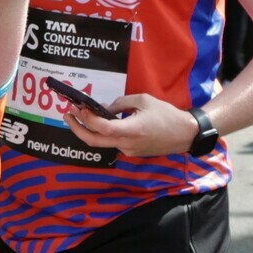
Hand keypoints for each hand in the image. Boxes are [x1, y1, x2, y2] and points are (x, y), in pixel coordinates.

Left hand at [62, 92, 197, 158]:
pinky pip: (112, 143)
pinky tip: (99, 122)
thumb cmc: (166, 115)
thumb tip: (104, 108)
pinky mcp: (132, 152)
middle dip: (77, 128)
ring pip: (102, 143)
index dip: (87, 119)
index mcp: (132, 130)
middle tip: (68, 115)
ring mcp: (129, 151)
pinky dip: (102, 133)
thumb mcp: (143, 100)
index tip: (78, 108)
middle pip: (94, 141)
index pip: (102, 128)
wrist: (185, 134)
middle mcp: (127, 144)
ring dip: (88, 131)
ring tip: (80, 115)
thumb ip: (121, 103)